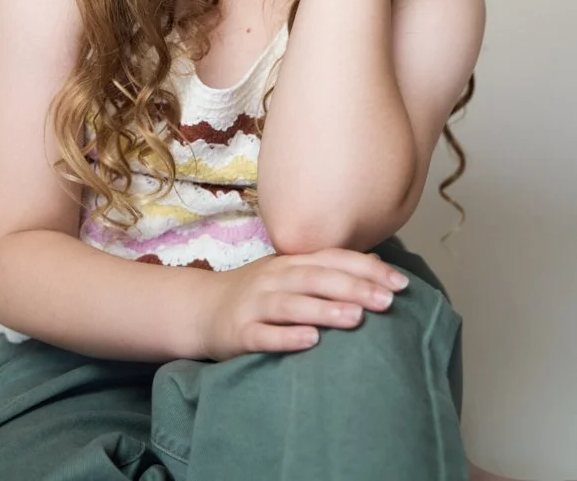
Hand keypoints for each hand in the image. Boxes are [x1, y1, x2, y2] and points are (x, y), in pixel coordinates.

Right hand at [198, 248, 408, 361]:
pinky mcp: (239, 333)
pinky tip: (310, 342)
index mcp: (290, 262)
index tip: (400, 283)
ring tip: (357, 318)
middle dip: (354, 288)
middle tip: (388, 300)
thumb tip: (377, 262)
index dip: (366, 269)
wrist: (200, 309)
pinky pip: (264, 335)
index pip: (333, 260)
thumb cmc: (258, 293)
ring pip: (292, 305)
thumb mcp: (291, 273)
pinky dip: (287, 337)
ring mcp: (255, 304)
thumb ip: (330, 268)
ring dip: (325, 310)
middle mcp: (275, 278)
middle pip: (316, 278)